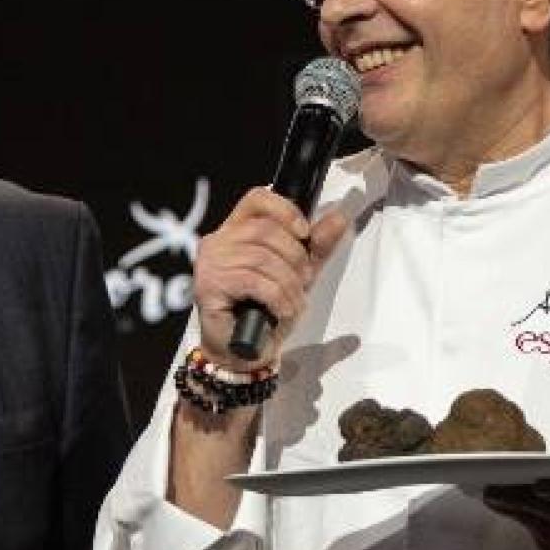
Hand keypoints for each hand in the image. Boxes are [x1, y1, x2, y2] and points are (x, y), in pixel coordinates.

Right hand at [192, 187, 347, 369]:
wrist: (245, 352)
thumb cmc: (267, 310)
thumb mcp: (299, 272)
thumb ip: (318, 245)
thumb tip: (340, 218)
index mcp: (237, 229)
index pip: (258, 198)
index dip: (286, 211)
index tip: (305, 234)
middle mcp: (218, 240)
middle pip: (266, 230)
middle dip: (295, 258)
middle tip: (303, 282)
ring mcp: (210, 261)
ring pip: (263, 257)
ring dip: (289, 284)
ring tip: (293, 303)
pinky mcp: (209, 285)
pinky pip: (254, 281)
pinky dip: (277, 297)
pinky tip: (282, 311)